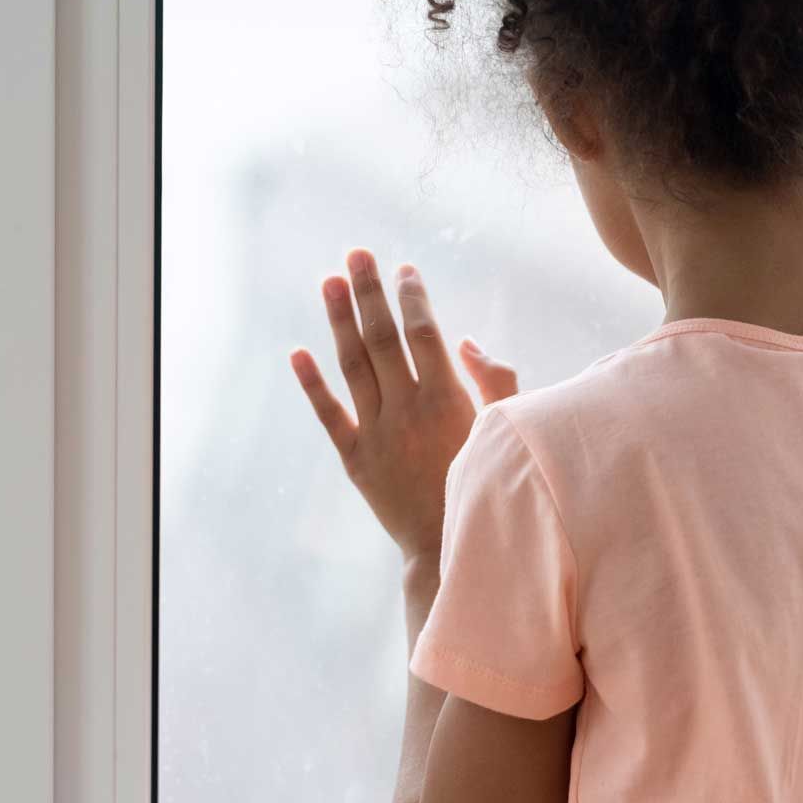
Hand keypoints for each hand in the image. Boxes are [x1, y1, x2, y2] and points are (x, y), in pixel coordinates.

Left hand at [289, 250, 519, 559]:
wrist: (451, 549)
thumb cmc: (488, 485)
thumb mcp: (504, 430)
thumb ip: (495, 381)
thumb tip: (468, 340)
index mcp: (448, 399)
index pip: (423, 333)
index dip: (412, 297)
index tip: (404, 269)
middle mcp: (408, 409)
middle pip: (382, 337)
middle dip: (370, 291)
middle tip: (357, 253)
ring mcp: (378, 433)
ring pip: (353, 365)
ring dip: (339, 320)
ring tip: (329, 280)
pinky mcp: (356, 459)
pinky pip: (329, 414)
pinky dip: (312, 384)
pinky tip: (298, 352)